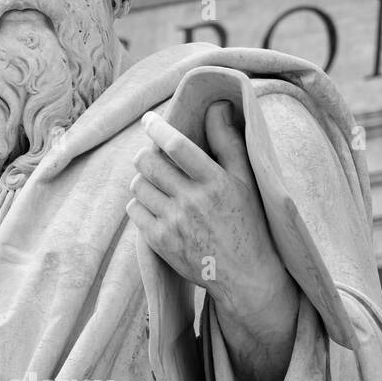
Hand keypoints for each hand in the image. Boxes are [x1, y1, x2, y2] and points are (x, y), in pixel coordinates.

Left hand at [127, 101, 299, 380]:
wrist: (244, 275)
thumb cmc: (247, 221)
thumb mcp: (245, 180)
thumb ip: (228, 142)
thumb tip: (217, 105)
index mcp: (216, 181)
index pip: (177, 146)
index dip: (158, 128)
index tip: (148, 120)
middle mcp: (193, 201)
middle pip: (148, 163)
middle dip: (146, 157)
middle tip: (153, 161)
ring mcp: (174, 223)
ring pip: (138, 186)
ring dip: (143, 181)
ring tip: (157, 187)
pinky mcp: (160, 242)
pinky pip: (134, 209)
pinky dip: (139, 204)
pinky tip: (155, 208)